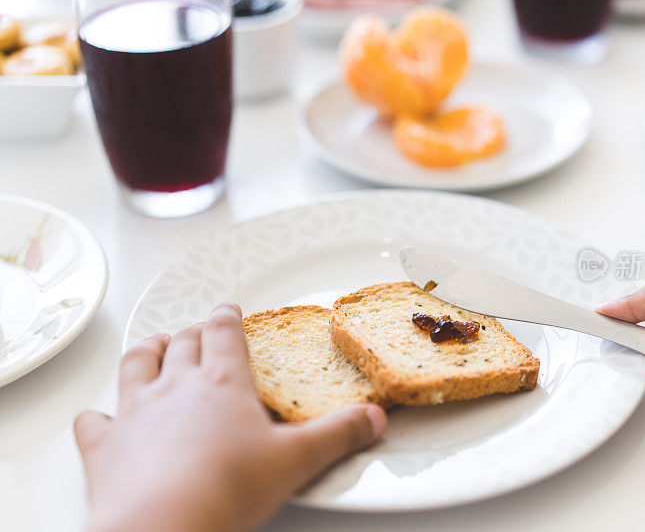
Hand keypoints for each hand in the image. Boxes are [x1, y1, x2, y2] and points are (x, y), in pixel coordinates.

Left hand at [75, 303, 386, 531]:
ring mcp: (135, 413)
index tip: (229, 308)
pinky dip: (99, 417)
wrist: (163, 526)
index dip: (228, 318)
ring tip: (156, 345)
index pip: (225, 334)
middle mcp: (176, 387)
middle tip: (200, 330)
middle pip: (184, 344)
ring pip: (137, 365)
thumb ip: (338, 434)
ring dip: (148, 352)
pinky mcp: (104, 447)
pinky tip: (101, 417)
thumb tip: (374, 418)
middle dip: (193, 333)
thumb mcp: (296, 460)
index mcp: (222, 383)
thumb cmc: (227, 488)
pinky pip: (96, 422)